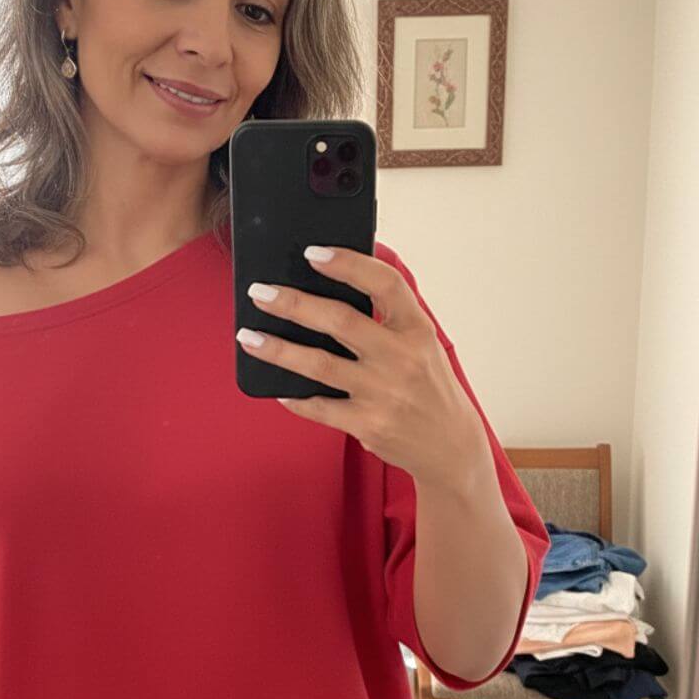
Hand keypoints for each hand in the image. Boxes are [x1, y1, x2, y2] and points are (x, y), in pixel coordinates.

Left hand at [238, 243, 489, 491]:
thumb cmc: (428, 386)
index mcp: (418, 329)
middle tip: (260, 292)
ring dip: (278, 349)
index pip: (385, 284)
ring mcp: (384, 393)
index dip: (348, 264)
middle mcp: (403, 358)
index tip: (313, 253)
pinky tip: (276, 385)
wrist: (450, 446)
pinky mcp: (368, 425)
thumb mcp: (422, 344)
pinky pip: (319, 407)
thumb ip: (388, 318)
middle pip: (340, 321)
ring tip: (248, 336)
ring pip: (319, 364)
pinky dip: (294, 396)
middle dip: (293, 303)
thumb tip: (330, 285)